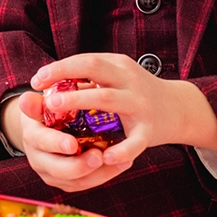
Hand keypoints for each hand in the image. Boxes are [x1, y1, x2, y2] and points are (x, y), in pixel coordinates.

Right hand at [12, 89, 134, 192]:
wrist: (41, 131)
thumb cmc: (45, 111)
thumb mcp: (39, 105)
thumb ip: (35, 103)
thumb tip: (26, 98)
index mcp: (32, 138)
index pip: (43, 142)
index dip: (56, 144)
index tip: (72, 144)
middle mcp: (39, 160)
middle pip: (60, 170)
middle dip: (81, 166)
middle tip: (100, 156)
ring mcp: (53, 174)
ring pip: (77, 181)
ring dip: (100, 173)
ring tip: (121, 161)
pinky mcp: (67, 182)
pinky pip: (87, 183)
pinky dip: (106, 174)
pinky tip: (123, 163)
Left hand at [31, 53, 216, 169]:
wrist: (180, 108)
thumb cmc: (136, 94)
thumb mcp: (115, 80)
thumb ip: (86, 83)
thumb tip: (46, 88)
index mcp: (118, 66)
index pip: (86, 59)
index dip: (60, 67)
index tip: (37, 79)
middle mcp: (129, 80)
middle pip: (96, 71)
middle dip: (66, 79)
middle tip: (43, 92)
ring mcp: (141, 104)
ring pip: (109, 99)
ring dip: (80, 101)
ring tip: (57, 109)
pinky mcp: (150, 130)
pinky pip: (135, 141)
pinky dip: (121, 149)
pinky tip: (105, 157)